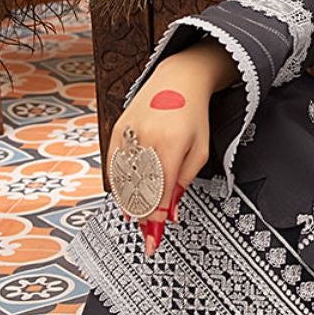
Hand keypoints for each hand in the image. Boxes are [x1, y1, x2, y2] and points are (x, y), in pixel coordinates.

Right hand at [107, 43, 235, 254]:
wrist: (178, 80)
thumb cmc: (193, 117)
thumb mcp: (200, 151)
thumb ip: (184, 182)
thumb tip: (170, 213)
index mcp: (172, 144)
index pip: (160, 191)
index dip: (157, 217)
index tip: (156, 235)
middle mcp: (147, 138)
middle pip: (138, 189)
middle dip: (143, 215)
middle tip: (147, 233)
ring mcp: (129, 132)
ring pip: (122, 179)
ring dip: (129, 203)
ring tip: (137, 219)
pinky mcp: (117, 128)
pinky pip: (112, 164)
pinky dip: (117, 184)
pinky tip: (125, 197)